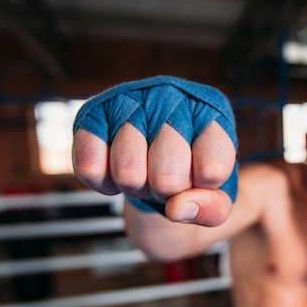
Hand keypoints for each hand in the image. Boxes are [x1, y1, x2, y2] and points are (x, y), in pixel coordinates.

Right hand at [71, 76, 237, 226]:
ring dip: (137, 187)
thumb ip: (212, 209)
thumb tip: (177, 209)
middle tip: (168, 177)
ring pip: (128, 173)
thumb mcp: (216, 193)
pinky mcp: (93, 114)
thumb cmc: (191, 168)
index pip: (211, 170)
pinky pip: (90, 167)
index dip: (202, 189)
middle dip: (166, 192)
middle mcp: (172, 97)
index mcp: (212, 113)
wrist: (156, 152)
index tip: (202, 177)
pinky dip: (105, 183)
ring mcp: (130, 101)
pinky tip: (117, 169)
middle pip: (167, 178)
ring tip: (145, 171)